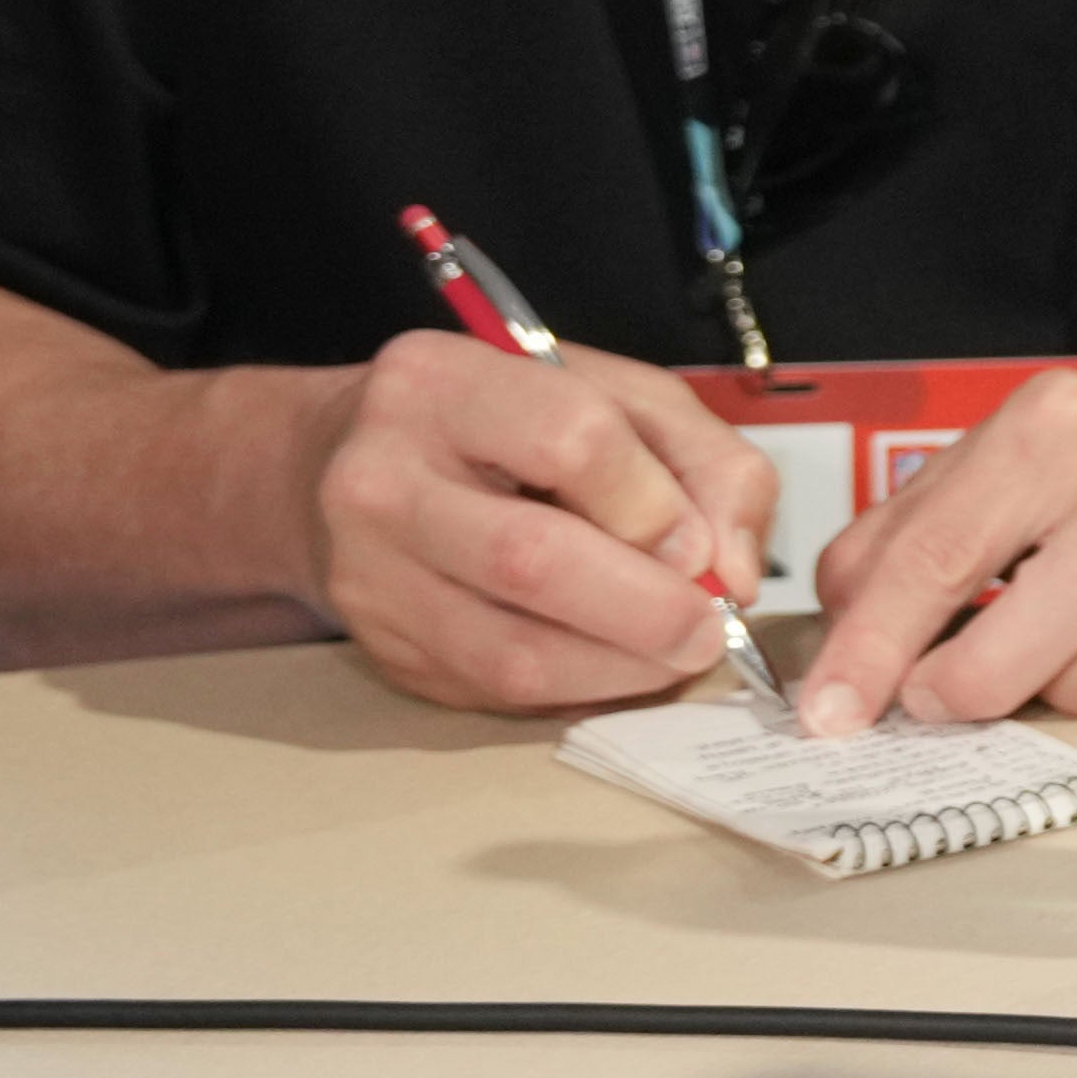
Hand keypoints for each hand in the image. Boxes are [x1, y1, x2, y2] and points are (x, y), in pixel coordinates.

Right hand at [289, 327, 774, 717]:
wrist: (343, 469)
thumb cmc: (505, 426)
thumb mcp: (617, 396)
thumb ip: (704, 461)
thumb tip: (733, 569)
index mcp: (442, 383)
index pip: (570, 441)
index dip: (655, 505)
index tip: (699, 544)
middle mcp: (382, 478)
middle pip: (531, 560)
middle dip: (647, 609)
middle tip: (708, 627)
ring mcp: (368, 574)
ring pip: (511, 654)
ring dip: (621, 669)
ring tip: (674, 653)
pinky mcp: (383, 648)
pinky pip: (497, 694)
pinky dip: (579, 690)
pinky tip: (613, 664)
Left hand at [796, 345, 1076, 731]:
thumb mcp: (1018, 444)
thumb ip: (920, 524)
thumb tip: (845, 621)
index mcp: (1052, 431)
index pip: (937, 554)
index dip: (871, 648)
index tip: (830, 713)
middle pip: (1034, 624)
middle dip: (970, 689)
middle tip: (943, 703)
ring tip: (1070, 662)